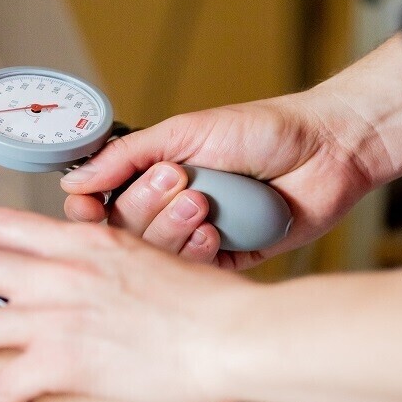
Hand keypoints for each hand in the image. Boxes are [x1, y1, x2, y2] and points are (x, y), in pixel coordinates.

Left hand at [0, 206, 255, 401]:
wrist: (236, 334)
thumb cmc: (200, 301)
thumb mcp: (140, 256)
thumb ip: (95, 255)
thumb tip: (69, 256)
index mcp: (77, 241)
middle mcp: (59, 272)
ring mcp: (60, 315)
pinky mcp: (69, 361)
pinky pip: (9, 381)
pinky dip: (0, 394)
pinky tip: (6, 401)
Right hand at [61, 89, 375, 269]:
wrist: (325, 149)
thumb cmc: (258, 130)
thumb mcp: (182, 132)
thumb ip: (126, 156)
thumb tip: (76, 180)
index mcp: (152, 178)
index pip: (103, 206)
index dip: (90, 211)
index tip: (89, 206)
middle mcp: (170, 209)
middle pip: (125, 232)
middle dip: (145, 207)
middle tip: (176, 178)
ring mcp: (196, 236)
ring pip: (155, 255)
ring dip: (172, 228)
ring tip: (203, 201)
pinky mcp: (226, 259)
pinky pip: (194, 271)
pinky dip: (198, 251)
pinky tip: (215, 230)